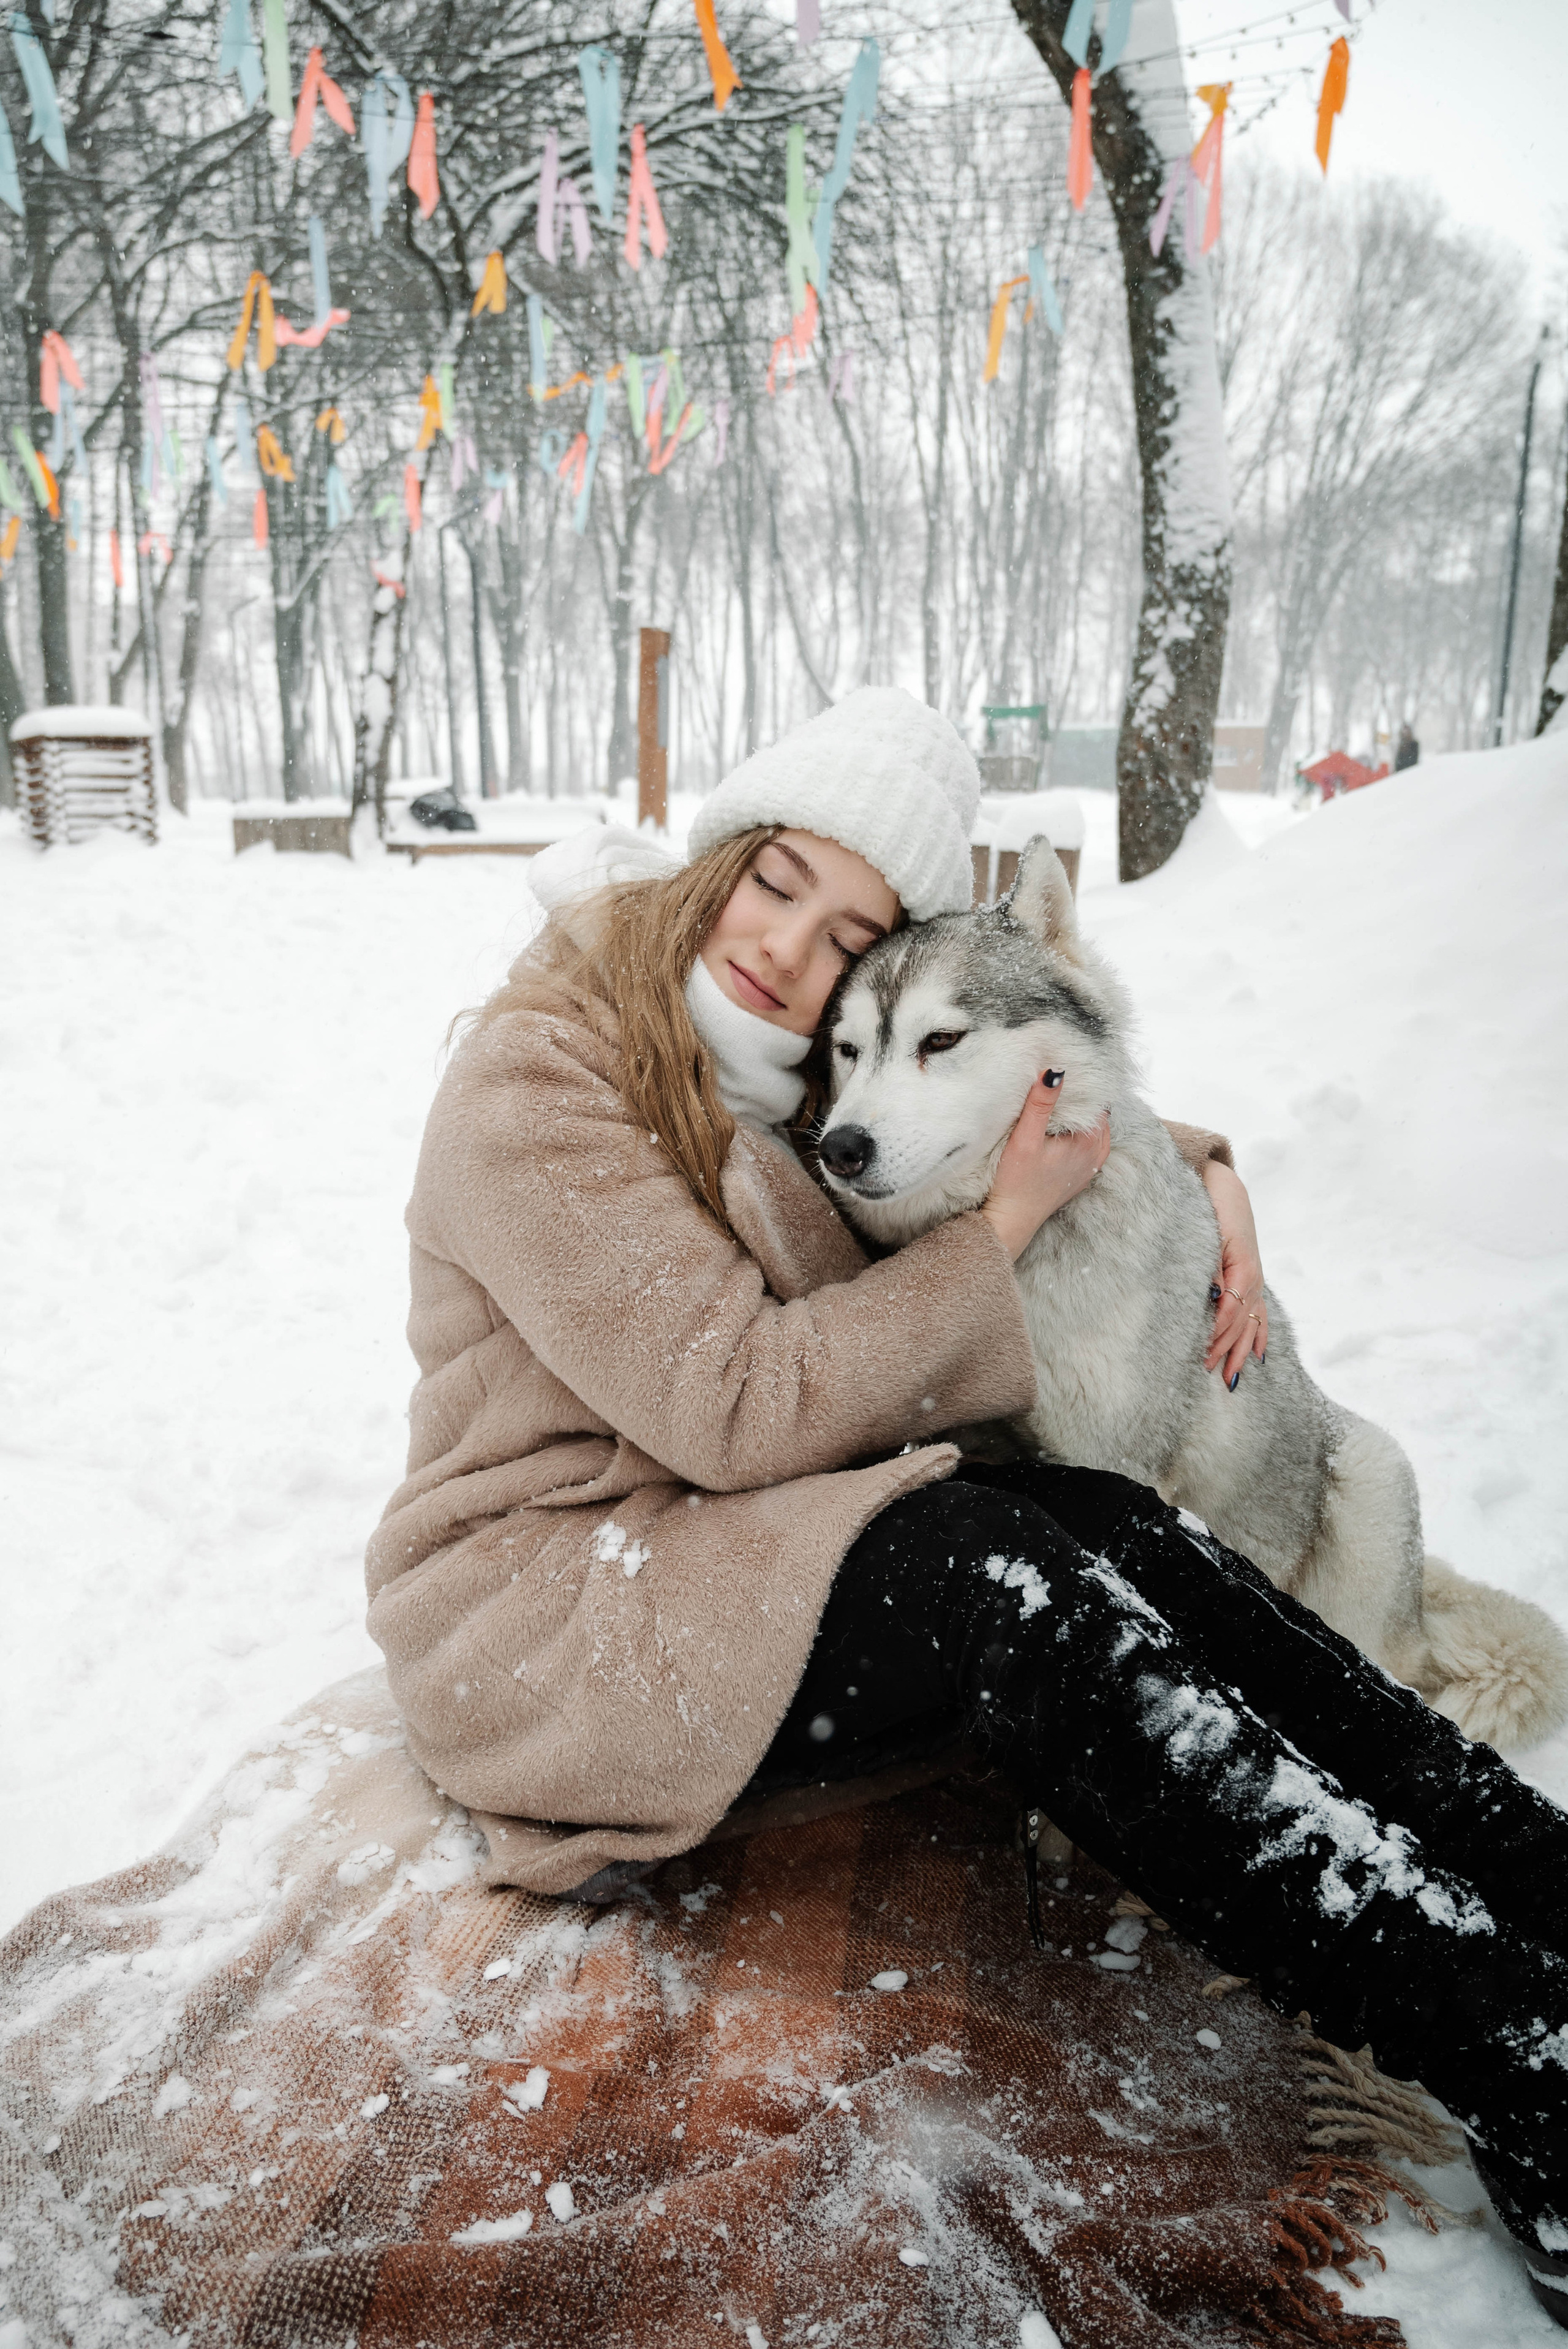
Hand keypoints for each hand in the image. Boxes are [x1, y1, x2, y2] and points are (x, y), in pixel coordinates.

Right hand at [981, 1072, 1110, 1261]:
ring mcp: (1089, 1169)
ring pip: (1094, 1133)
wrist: (1012, 1220)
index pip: (1097, 1103)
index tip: (1065, 1075)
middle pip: (1097, 1117)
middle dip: (1081, 1102)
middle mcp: (1096, 1156)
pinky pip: (1087, 1149)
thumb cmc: (1016, 1181)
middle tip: (1058, 1088)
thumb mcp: (1026, 1137)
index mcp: (1090, 1142)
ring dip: (1079, 1121)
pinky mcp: (1078, 1178)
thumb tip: (1055, 1071)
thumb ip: (1041, 1103)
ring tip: (1058, 1108)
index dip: (1082, 1087)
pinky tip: (1059, 1134)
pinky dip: (1078, 1137)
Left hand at [1201, 1159, 1268, 1386]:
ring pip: (1252, 1324)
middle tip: (1208, 1373)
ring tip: (1231, 1378)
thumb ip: (1211, 1268)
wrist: (1225, 1190)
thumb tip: (1213, 1299)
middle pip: (1242, 1323)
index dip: (1217, 1333)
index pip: (1231, 1310)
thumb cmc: (1212, 1210)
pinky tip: (1257, 1355)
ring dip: (1240, 1351)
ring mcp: (1256, 1281)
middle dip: (1226, 1350)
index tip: (1201, 1352)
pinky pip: (1260, 1314)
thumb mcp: (1209, 1235)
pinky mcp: (1253, 1280)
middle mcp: (1253, 1279)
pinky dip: (1258, 1336)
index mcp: (1243, 1269)